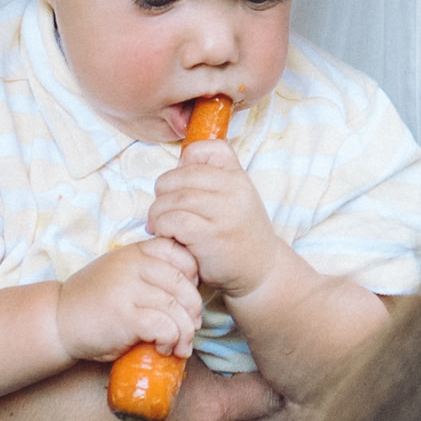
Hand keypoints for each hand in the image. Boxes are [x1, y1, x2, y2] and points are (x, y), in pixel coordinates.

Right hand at [51, 238, 202, 362]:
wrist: (57, 321)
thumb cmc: (93, 302)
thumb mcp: (120, 274)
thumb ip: (149, 272)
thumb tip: (191, 294)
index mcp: (136, 252)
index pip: (181, 253)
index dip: (193, 277)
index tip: (185, 297)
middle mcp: (133, 265)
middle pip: (184, 284)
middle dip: (194, 311)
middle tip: (190, 328)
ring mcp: (128, 289)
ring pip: (177, 308)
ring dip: (185, 332)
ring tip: (179, 345)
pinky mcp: (125, 315)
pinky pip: (164, 326)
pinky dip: (170, 341)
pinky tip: (162, 347)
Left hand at [146, 149, 283, 299]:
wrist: (262, 271)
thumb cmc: (239, 235)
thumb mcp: (236, 199)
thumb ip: (212, 179)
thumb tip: (178, 165)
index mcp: (238, 176)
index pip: (204, 149)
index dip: (184, 163)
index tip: (181, 186)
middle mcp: (234, 189)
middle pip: (178, 176)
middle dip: (161, 194)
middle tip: (161, 211)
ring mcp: (223, 212)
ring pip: (171, 199)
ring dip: (157, 214)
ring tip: (161, 226)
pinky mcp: (210, 236)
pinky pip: (173, 220)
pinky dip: (162, 227)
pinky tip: (167, 236)